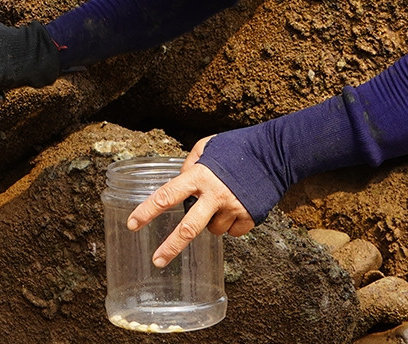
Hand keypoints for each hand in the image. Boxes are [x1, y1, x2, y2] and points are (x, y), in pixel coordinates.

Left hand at [126, 136, 254, 266]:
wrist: (275, 153)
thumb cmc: (237, 147)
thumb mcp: (207, 147)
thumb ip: (190, 165)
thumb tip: (180, 181)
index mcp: (199, 176)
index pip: (167, 195)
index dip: (147, 211)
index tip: (132, 224)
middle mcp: (214, 195)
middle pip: (188, 228)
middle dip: (171, 247)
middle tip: (158, 261)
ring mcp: (233, 208)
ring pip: (212, 230)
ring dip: (212, 221)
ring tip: (223, 201)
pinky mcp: (249, 217)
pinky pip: (232, 232)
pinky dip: (232, 224)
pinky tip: (238, 206)